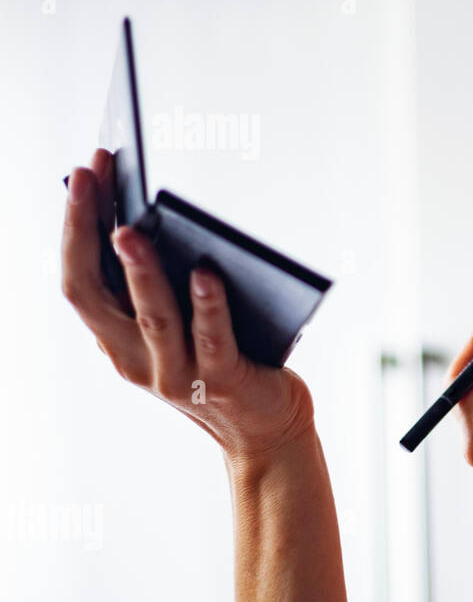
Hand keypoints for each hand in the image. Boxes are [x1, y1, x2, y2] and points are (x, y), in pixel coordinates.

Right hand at [60, 148, 315, 466]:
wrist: (267, 430)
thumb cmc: (227, 361)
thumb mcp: (182, 322)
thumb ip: (166, 285)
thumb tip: (153, 217)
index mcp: (118, 339)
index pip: (80, 277)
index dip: (76, 224)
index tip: (83, 172)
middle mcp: (135, 359)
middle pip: (95, 292)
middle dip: (88, 229)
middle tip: (91, 178)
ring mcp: (176, 375)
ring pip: (151, 317)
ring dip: (139, 271)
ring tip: (131, 229)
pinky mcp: (222, 381)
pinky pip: (212, 338)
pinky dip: (208, 304)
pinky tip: (207, 272)